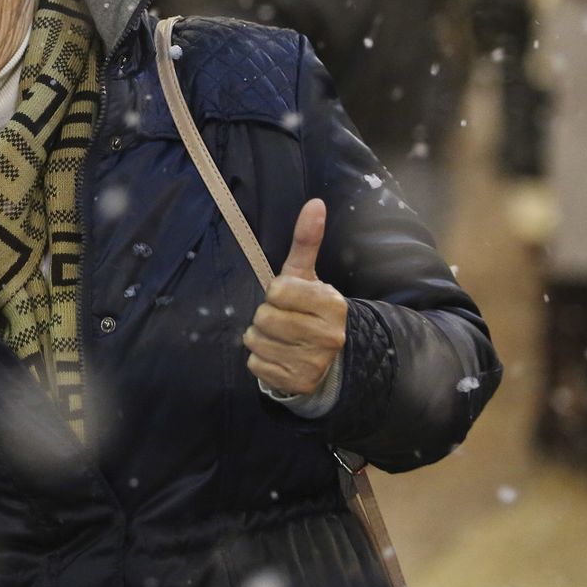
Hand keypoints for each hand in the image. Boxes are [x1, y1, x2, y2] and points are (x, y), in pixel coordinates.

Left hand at [243, 199, 346, 395]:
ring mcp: (314, 362)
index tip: (286, 297)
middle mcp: (328, 335)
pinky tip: (279, 356)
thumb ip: (306, 241)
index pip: (278, 291)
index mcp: (331, 304)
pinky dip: (260, 360)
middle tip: (282, 319)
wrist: (329, 359)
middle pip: (264, 318)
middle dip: (265, 316)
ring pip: (256, 341)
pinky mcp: (297, 383)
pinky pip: (256, 365)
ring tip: (280, 338)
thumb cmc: (309, 309)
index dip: (275, 293)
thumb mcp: (307, 276)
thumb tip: (314, 203)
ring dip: (260, 338)